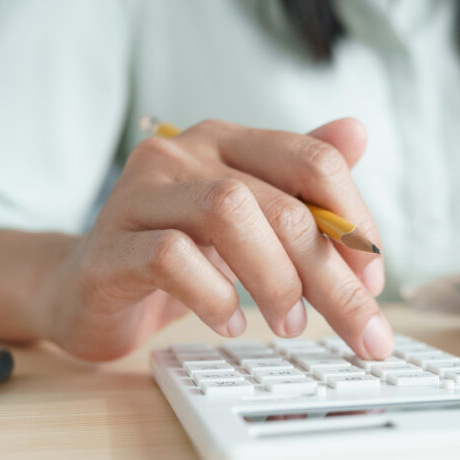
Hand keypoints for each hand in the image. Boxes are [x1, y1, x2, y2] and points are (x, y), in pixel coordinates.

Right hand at [34, 118, 391, 360]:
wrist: (86, 290)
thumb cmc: (178, 254)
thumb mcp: (249, 219)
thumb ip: (300, 181)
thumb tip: (358, 132)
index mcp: (226, 141)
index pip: (313, 161)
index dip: (355, 221)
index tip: (373, 280)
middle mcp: (182, 154)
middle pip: (281, 203)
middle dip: (332, 274)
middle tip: (360, 328)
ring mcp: (139, 195)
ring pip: (228, 212)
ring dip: (275, 279)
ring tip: (290, 324)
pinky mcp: (109, 245)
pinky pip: (171, 258)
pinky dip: (214, 296)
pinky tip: (229, 323)